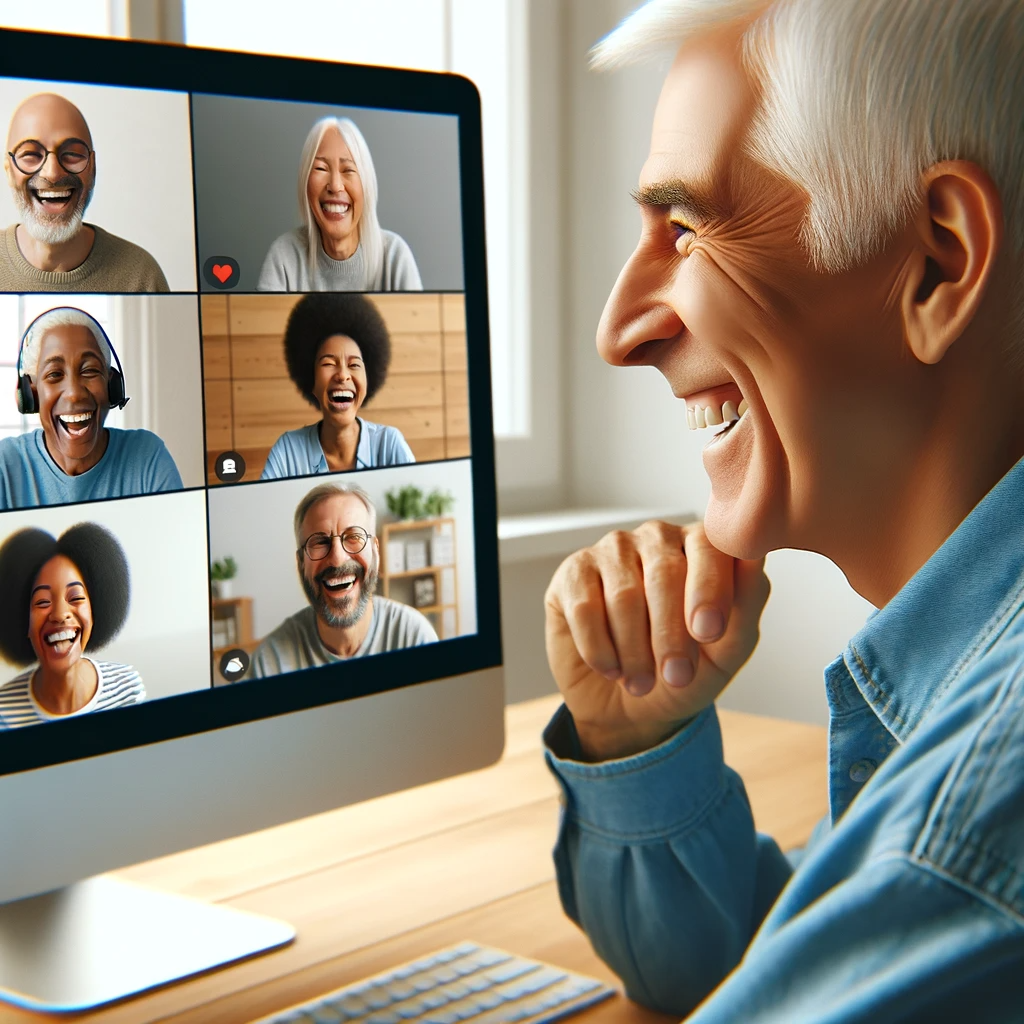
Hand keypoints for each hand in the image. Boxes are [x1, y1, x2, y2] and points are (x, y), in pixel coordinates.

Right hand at [544, 520, 769, 760]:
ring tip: (641, 682)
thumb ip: (747, 605)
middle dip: (670, 633)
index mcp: (702, 547)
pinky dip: (600, 649)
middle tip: (676, 676)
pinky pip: (585, 608)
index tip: (708, 633)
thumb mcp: (726, 651)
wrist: (631, 706)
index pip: (710, 546)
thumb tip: (755, 557)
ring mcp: (613, 551)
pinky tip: (611, 667)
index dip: (709, 589)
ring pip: (624, 595)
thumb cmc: (686, 672)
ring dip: (635, 650)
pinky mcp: (574, 573)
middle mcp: (658, 539)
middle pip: (664, 572)